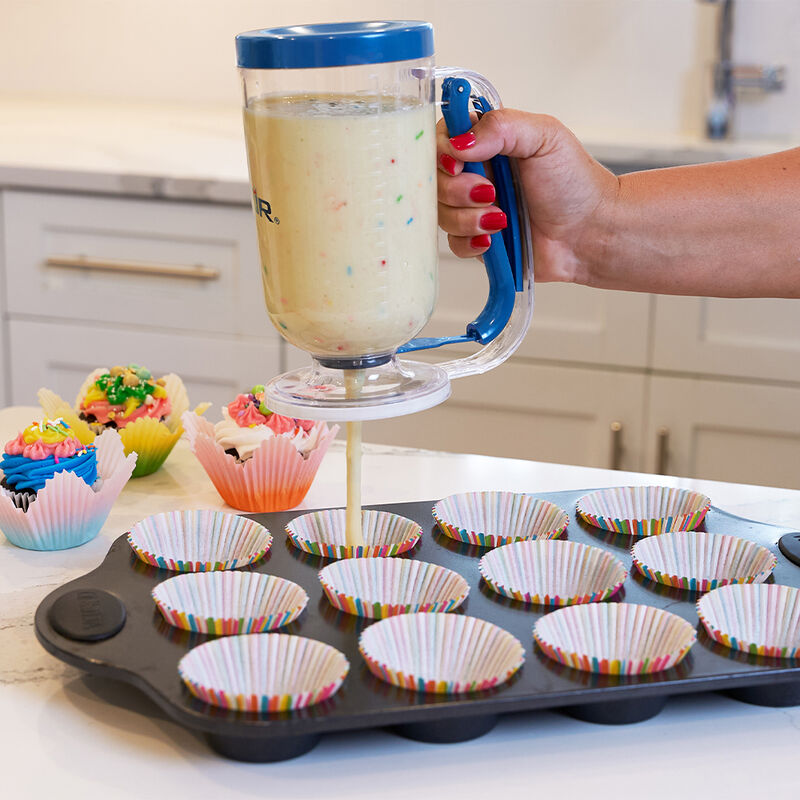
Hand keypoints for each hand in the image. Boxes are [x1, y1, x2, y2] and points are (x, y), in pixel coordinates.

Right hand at [436, 109, 618, 283]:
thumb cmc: (575, 184)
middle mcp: (475, 173)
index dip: (441, 152)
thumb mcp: (544, 137)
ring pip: (441, 213)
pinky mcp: (477, 240)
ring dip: (468, 218)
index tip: (458, 162)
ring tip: (502, 219)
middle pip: (434, 179)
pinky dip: (471, 242)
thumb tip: (458, 143)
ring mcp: (473, 208)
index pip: (442, 138)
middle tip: (490, 193)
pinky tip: (494, 240)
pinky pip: (452, 244)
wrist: (590, 233)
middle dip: (457, 190)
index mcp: (488, 142)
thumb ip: (500, 127)